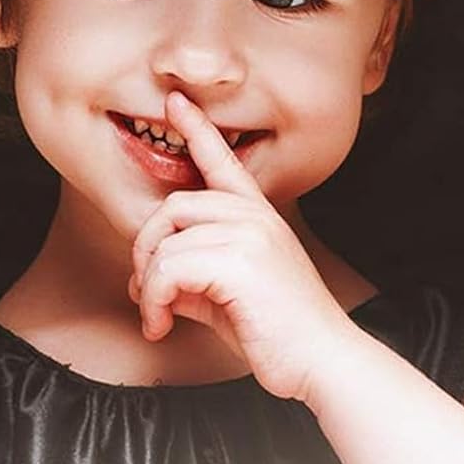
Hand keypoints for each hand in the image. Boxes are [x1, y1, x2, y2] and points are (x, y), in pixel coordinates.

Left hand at [127, 91, 356, 402]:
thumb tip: (144, 281)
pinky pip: (168, 270)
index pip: (223, 162)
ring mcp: (250, 235)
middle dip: (145, 250)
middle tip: (145, 293)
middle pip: (170, 207)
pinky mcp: (240, 262)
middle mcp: (255, 217)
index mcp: (257, 216)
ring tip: (157, 317)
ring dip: (149, 287)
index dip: (197, 130)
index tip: (176, 102)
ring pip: (165, 244)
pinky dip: (154, 302)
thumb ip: (188, 275)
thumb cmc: (273, 332)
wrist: (319, 361)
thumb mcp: (222, 296)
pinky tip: (161, 326)